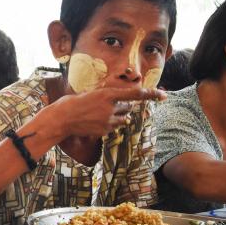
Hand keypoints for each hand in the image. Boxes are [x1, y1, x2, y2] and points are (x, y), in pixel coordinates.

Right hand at [46, 86, 165, 140]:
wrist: (62, 119)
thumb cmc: (74, 102)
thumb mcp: (92, 93)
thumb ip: (108, 96)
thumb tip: (122, 100)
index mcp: (107, 94)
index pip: (135, 94)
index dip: (150, 94)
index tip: (163, 95)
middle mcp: (110, 108)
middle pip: (128, 106)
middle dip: (124, 105)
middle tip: (108, 104)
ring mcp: (108, 121)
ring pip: (123, 117)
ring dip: (117, 115)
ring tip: (100, 113)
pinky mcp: (105, 131)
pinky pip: (115, 126)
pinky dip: (110, 123)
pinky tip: (96, 121)